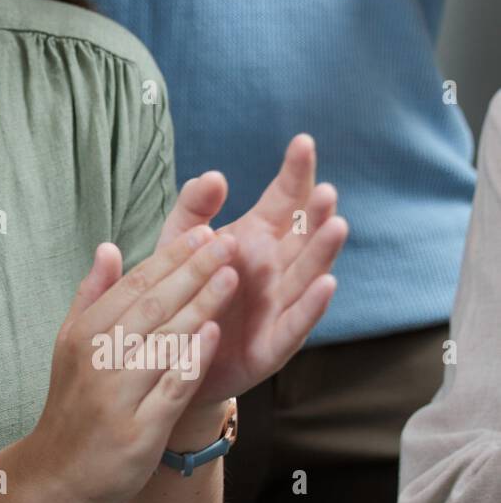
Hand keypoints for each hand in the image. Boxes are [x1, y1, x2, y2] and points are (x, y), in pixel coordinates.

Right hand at [28, 225, 237, 502]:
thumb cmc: (73, 404)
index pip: (134, 285)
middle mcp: (97, 358)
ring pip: (163, 340)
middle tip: (228, 242)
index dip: (171, 257)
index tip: (204, 233)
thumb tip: (110, 247)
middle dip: (193, 271)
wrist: (58, 472)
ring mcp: (116, 394)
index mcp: (84, 333)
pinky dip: (191, 359)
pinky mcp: (137, 430)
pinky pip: (169, 387)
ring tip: (233, 276)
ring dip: (200, 305)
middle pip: (152, 305)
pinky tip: (213, 333)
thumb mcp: (70, 344)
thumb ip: (93, 295)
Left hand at [158, 135, 346, 402]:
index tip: (302, 142)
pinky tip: (327, 283)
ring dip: (322, 252)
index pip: (281, 202)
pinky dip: (312, 305)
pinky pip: (296, 324)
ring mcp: (277, 307)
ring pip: (306, 275)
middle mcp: (273, 271)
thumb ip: (193, 210)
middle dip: (314, 213)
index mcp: (253, 240)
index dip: (294, 174)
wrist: (167, 360)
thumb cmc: (177, 295)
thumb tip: (215, 175)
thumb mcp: (177, 247)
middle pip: (301, 236)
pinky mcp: (272, 346)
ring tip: (335, 225)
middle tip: (325, 189)